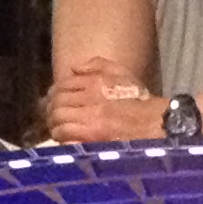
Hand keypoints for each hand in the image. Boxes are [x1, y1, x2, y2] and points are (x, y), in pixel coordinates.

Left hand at [43, 75, 163, 142]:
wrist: (153, 124)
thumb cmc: (139, 100)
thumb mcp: (122, 74)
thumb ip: (98, 65)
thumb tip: (73, 68)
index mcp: (95, 82)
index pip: (63, 85)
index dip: (54, 93)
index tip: (52, 99)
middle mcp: (89, 99)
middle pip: (57, 102)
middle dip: (50, 109)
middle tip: (49, 116)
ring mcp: (89, 119)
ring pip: (58, 119)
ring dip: (54, 124)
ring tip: (55, 128)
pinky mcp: (90, 137)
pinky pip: (66, 135)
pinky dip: (61, 136)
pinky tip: (63, 138)